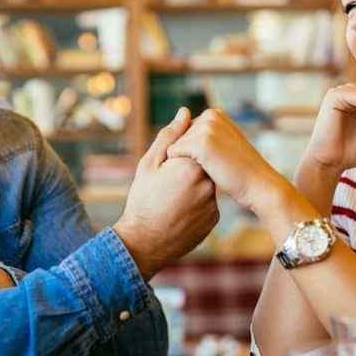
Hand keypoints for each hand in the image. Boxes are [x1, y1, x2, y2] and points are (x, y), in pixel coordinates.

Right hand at [114, 108, 219, 278]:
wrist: (144, 243)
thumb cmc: (142, 200)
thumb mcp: (149, 165)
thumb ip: (169, 136)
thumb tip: (184, 112)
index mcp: (191, 164)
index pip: (195, 146)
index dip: (178, 154)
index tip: (166, 168)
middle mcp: (208, 182)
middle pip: (202, 164)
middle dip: (186, 170)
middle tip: (167, 186)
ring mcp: (213, 202)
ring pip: (206, 184)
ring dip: (192, 187)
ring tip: (171, 200)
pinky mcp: (214, 218)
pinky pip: (208, 203)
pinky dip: (196, 204)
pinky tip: (178, 212)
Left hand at [166, 108, 289, 213]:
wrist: (259, 185)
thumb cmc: (239, 171)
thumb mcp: (222, 145)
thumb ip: (204, 134)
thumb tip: (182, 116)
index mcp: (214, 114)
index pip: (184, 132)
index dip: (192, 152)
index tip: (212, 161)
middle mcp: (209, 116)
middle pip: (177, 138)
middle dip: (186, 156)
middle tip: (212, 167)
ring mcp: (206, 128)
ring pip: (173, 146)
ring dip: (183, 162)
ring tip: (209, 170)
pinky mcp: (201, 143)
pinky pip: (172, 154)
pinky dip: (179, 167)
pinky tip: (201, 173)